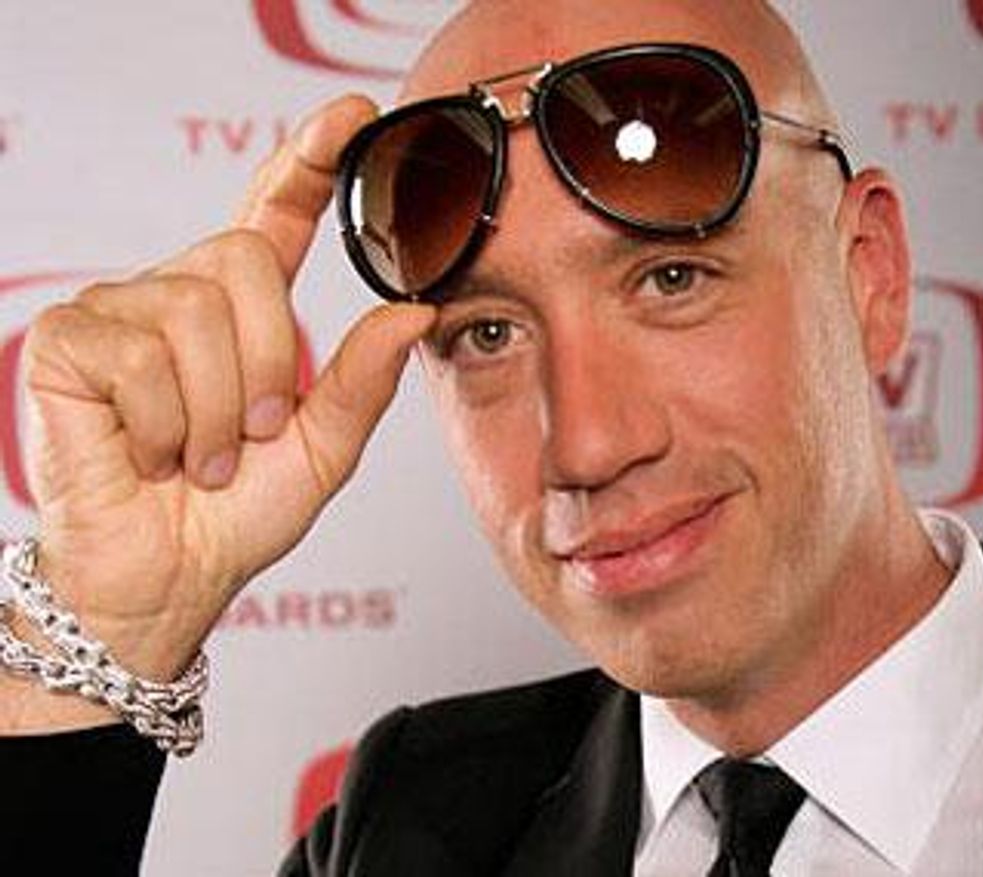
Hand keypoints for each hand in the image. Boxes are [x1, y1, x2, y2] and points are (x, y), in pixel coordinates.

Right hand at [12, 95, 434, 702]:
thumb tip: (416, 310)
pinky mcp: (67, 342)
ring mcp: (118, 311)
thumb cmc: (237, 513)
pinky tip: (152, 454)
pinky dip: (165, 424)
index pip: (274, 213)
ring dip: (217, 410)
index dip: (308, 161)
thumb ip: (364, 379)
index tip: (353, 116)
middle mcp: (178, 294)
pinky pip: (139, 355)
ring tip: (202, 457)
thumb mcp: (322, 448)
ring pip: (194, 312)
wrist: (165, 576)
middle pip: (243, 261)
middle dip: (266, 363)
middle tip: (253, 434)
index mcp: (240, 312)